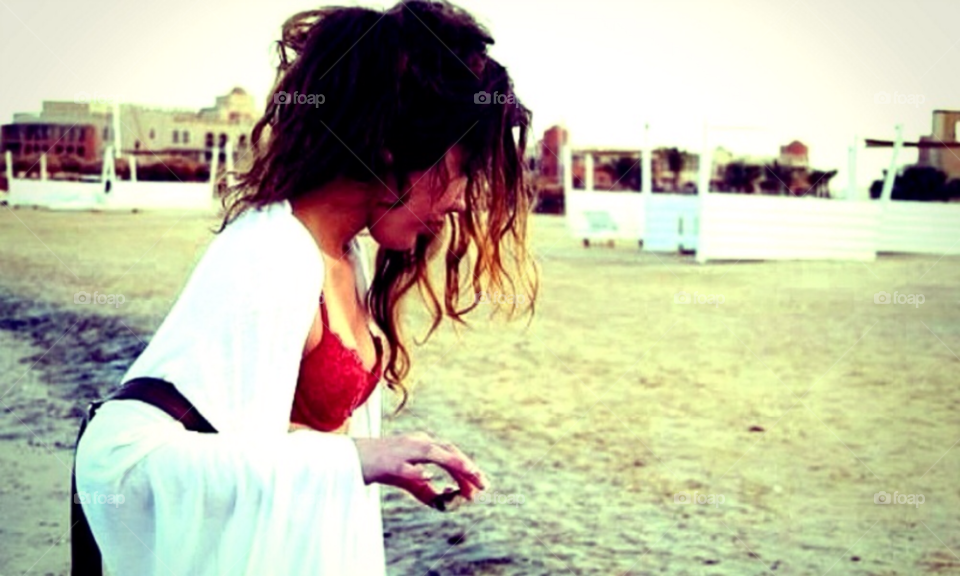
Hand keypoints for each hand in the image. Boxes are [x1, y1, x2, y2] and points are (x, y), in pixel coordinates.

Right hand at [353, 432, 488, 507]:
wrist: (350, 461)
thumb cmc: (382, 468)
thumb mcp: (408, 479)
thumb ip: (426, 489)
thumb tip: (445, 501)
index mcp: (422, 443)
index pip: (451, 453)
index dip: (467, 469)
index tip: (480, 486)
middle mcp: (416, 442)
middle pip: (448, 452)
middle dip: (467, 468)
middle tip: (483, 487)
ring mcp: (403, 450)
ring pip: (433, 453)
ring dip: (454, 465)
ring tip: (469, 478)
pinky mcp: (389, 463)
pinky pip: (407, 467)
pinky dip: (419, 472)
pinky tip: (429, 479)